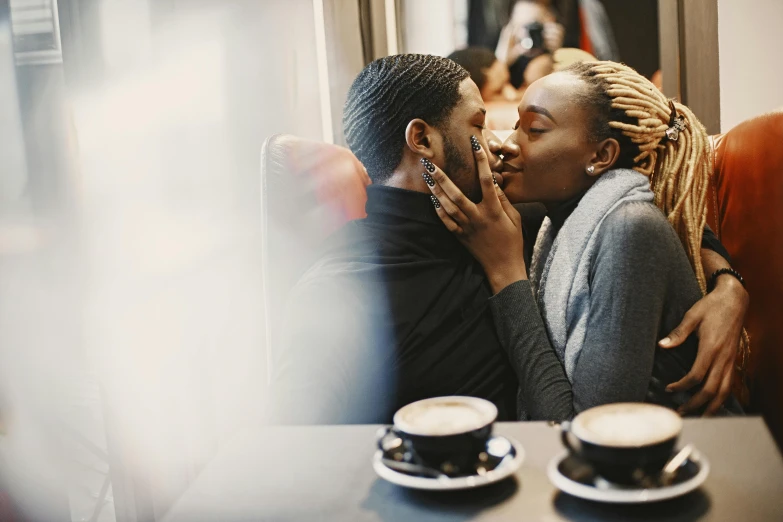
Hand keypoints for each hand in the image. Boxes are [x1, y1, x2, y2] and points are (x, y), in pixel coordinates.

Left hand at [420, 135, 525, 293]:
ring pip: (448, 206)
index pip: (487, 180)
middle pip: (457, 193)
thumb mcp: (514, 218)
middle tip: (430, 163)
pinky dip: (438, 210)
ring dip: (436, 191)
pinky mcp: (460, 236)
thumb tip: (494, 182)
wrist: (503, 266)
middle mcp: (478, 217)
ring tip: (427, 177)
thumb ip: (503, 200)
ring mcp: (467, 227)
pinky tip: (432, 199)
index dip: (481, 160)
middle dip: (442, 177)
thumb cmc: (512, 241)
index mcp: (493, 210)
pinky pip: (446, 222)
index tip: (475, 143)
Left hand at [659, 277, 748, 414]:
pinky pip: (730, 385)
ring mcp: (731, 361)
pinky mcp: (733, 361)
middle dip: (696, 404)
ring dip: (712, 407)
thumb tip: (662, 345)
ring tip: (699, 417)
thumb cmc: (711, 306)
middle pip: (711, 390)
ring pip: (724, 391)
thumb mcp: (692, 315)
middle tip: (680, 412)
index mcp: (711, 348)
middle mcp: (723, 358)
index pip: (696, 375)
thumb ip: (678, 332)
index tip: (669, 389)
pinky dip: (722, 398)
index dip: (682, 386)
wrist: (735, 300)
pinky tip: (713, 405)